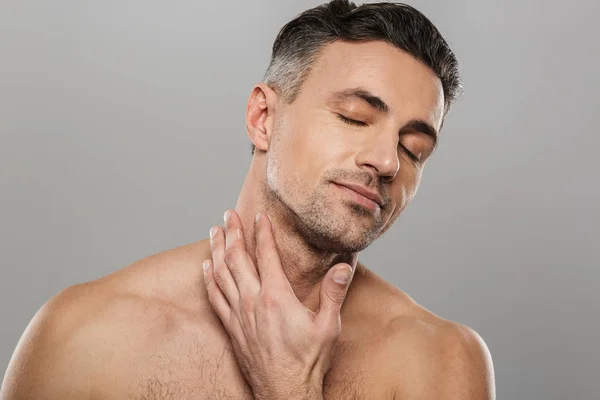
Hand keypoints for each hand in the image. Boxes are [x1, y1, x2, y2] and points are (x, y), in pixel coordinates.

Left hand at [202, 209, 353, 399]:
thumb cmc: (308, 362)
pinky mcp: (232, 328)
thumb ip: (334, 292)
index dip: (262, 232)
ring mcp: (239, 315)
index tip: (259, 215)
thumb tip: (344, 265)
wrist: (285, 393)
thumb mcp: (328, 326)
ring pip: (221, 274)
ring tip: (214, 231)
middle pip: (237, 259)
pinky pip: (215, 297)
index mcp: (277, 297)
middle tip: (228, 214)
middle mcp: (253, 302)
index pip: (266, 255)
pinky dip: (209, 279)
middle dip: (232, 233)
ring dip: (217, 250)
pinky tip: (206, 267)